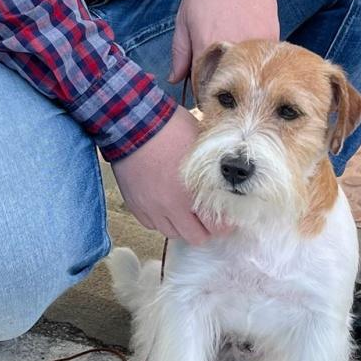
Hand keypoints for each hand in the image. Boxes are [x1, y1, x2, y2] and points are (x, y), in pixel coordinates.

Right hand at [109, 106, 225, 244]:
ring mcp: (152, 207)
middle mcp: (173, 206)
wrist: (133, 123)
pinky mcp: (136, 205)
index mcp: (194, 191)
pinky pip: (151, 224)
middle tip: (207, 217)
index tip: (227, 217)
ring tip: (184, 211)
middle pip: (195, 237)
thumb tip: (224, 179)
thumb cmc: (170, 128)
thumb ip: (213, 169)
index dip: (225, 223)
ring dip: (181, 225)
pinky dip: (160, 219)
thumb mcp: (202, 144)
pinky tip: (164, 205)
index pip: (217, 226)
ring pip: (172, 233)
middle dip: (204, 229)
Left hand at [168, 0, 279, 87]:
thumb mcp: (184, 19)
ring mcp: (256, 45)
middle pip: (228, 84)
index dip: (201, 93)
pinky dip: (257, 61)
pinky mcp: (273, 38)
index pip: (203, 88)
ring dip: (242, 74)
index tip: (202, 93)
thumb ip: (180, 53)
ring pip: (249, 73)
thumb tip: (174, 80)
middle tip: (219, 79)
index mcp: (207, 47)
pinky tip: (250, 51)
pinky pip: (264, 60)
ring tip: (235, 63)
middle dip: (222, 86)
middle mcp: (233, 50)